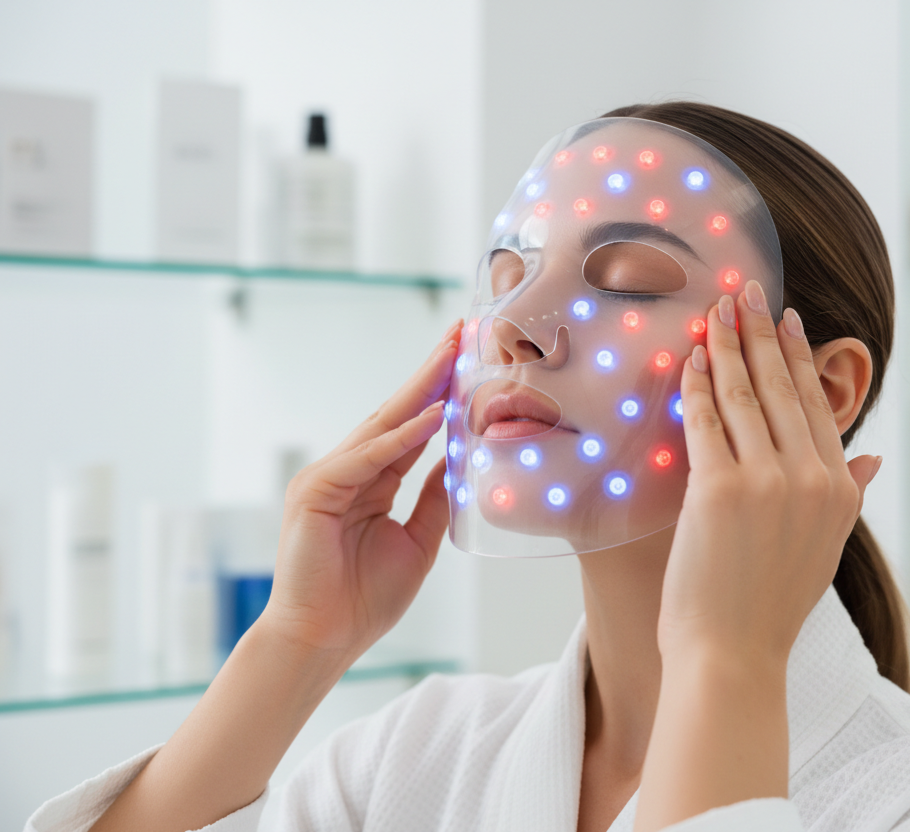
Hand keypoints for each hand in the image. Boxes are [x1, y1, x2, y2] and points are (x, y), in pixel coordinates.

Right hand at [258, 319, 462, 664]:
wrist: (325, 639)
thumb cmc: (364, 599)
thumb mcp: (417, 540)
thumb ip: (433, 498)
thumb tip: (457, 460)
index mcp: (371, 481)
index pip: (411, 426)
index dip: (440, 392)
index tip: (469, 359)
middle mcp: (347, 470)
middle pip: (397, 412)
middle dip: (431, 373)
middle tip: (460, 333)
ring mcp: (328, 477)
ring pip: (382, 425)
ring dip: (420, 389)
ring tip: (452, 356)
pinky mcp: (316, 491)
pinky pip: (366, 457)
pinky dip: (400, 436)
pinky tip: (432, 416)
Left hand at [658, 285, 879, 663]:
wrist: (733, 654)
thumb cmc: (769, 604)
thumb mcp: (826, 546)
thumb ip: (850, 493)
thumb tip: (873, 458)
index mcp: (840, 487)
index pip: (815, 404)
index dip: (796, 355)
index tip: (783, 318)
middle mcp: (811, 477)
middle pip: (780, 387)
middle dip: (759, 332)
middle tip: (743, 289)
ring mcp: (768, 481)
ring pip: (742, 395)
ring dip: (724, 346)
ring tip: (713, 311)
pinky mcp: (719, 490)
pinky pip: (705, 422)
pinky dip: (695, 387)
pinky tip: (687, 359)